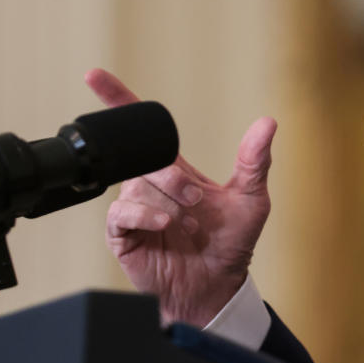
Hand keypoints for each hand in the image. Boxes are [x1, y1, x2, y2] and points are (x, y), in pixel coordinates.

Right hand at [85, 68, 275, 326]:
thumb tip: (268, 123)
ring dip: (168, 205)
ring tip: (188, 225)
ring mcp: (134, 209)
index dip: (118, 100)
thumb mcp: (251, 198)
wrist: (217, 286)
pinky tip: (164, 226)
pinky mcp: (122, 235)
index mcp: (173, 170)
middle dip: (174, 179)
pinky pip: (122, 213)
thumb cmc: (231, 243)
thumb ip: (256, 161)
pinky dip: (145, 216)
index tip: (95, 76)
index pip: (143, 130)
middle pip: (146, 160)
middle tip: (197, 202)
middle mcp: (149, 186)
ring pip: (137, 187)